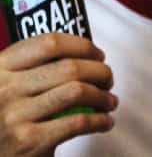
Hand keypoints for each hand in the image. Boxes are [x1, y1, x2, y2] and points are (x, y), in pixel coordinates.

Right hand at [0, 34, 116, 155]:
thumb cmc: (5, 119)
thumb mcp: (7, 86)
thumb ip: (32, 69)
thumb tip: (85, 55)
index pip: (50, 43)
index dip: (83, 46)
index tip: (97, 55)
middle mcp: (4, 89)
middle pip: (70, 67)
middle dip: (101, 72)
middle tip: (107, 81)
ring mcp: (15, 115)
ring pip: (77, 91)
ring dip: (103, 96)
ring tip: (108, 102)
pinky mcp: (28, 140)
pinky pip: (78, 122)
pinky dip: (100, 120)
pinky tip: (104, 122)